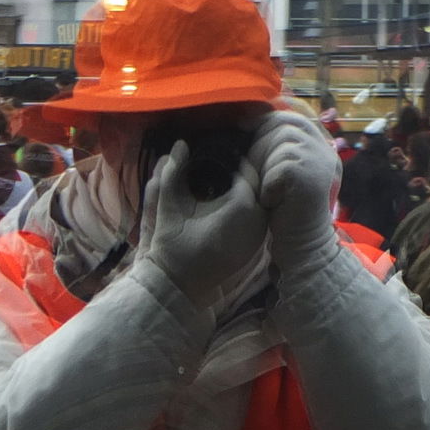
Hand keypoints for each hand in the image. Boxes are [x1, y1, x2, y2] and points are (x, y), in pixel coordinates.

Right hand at [136, 140, 267, 310]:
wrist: (179, 285)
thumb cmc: (173, 247)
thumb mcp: (169, 206)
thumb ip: (172, 173)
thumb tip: (180, 144)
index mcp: (240, 207)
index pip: (246, 171)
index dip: (235, 158)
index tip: (222, 151)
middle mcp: (256, 221)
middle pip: (257, 184)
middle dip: (243, 171)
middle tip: (227, 160)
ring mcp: (258, 236)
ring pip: (260, 201)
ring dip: (249, 188)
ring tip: (229, 177)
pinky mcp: (256, 246)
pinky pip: (259, 217)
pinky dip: (250, 205)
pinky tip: (232, 200)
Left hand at [247, 110, 341, 271]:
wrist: (303, 244)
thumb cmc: (288, 210)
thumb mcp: (283, 171)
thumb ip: (277, 146)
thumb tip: (252, 118)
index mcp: (320, 145)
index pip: (291, 116)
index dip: (266, 118)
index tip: (244, 126)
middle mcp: (324, 148)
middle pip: (282, 125)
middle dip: (261, 145)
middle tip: (257, 174)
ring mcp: (319, 160)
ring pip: (278, 144)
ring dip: (264, 167)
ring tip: (268, 192)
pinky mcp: (309, 175)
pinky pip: (277, 167)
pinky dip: (269, 186)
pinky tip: (274, 202)